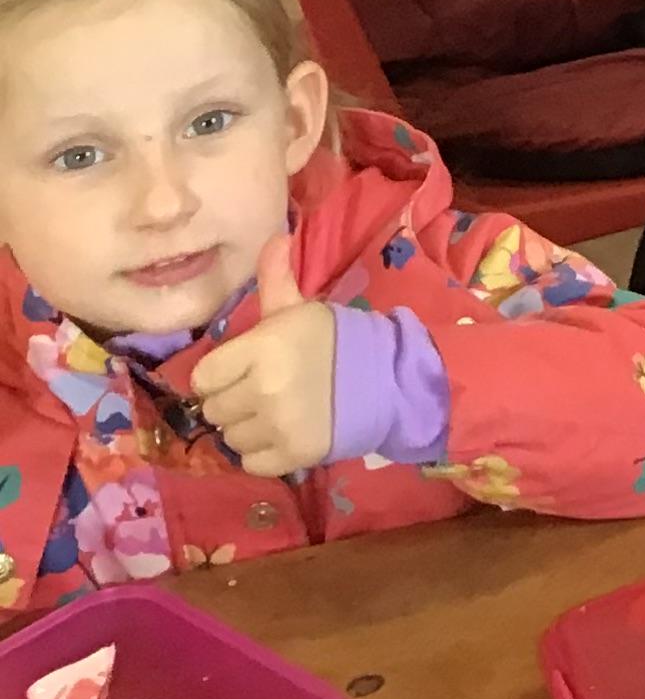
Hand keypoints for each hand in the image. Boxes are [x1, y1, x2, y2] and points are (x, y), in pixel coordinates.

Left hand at [192, 239, 335, 478]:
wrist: (387, 378)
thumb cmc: (335, 340)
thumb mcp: (301, 308)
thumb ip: (277, 278)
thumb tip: (274, 235)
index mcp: (261, 348)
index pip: (203, 377)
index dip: (220, 374)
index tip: (242, 370)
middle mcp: (262, 389)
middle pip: (213, 409)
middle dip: (232, 400)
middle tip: (260, 391)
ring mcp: (276, 425)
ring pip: (229, 437)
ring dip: (246, 427)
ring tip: (273, 413)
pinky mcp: (291, 456)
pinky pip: (249, 462)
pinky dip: (261, 452)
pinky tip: (281, 433)